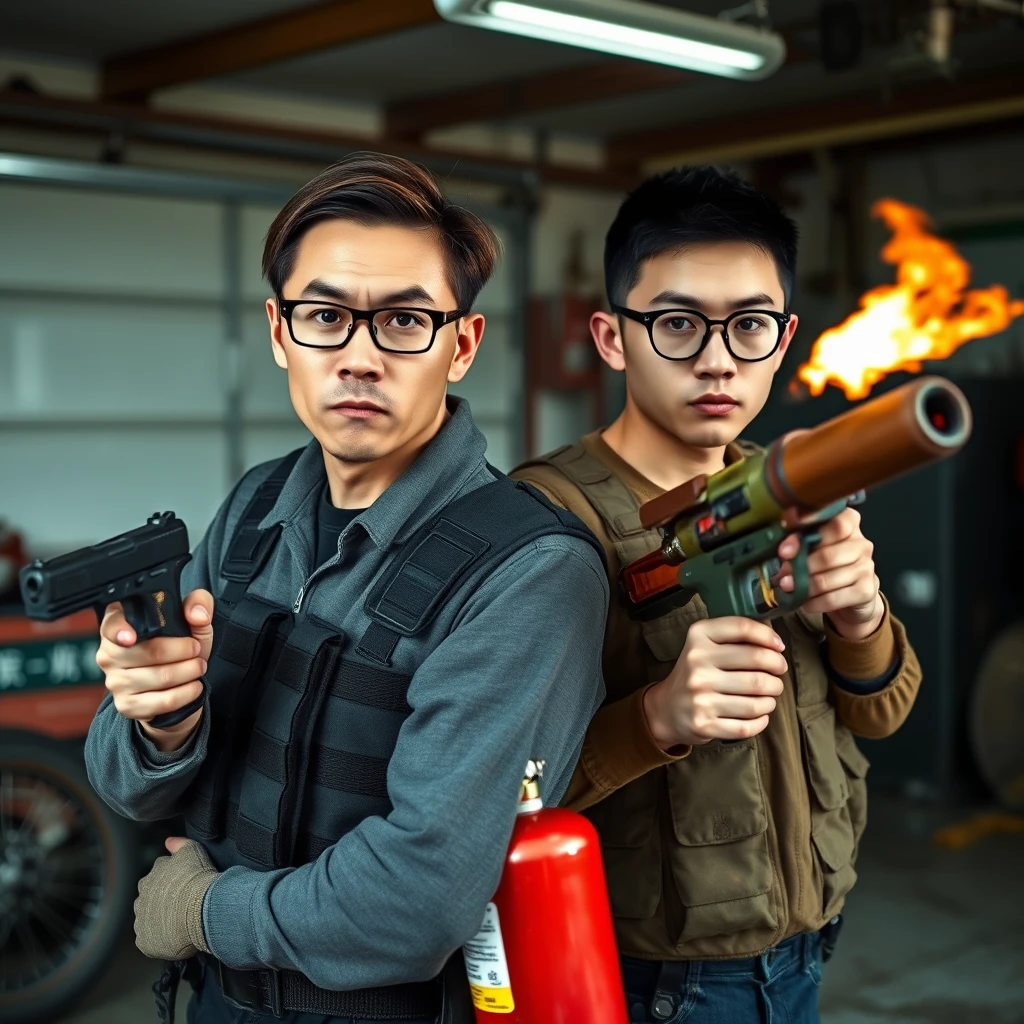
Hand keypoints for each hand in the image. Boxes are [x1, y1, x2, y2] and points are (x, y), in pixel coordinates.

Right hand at [96, 589, 214, 750]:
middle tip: (196, 651)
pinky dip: (186, 693)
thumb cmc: (179, 647)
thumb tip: (197, 614)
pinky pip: (162, 701)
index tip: (131, 637)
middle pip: (149, 652)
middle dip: (183, 651)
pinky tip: (194, 686)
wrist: (178, 683)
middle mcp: (110, 653)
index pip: (112, 624)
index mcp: (119, 625)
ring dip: (189, 672)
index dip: (120, 630)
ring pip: (159, 677)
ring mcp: (115, 681)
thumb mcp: (192, 620)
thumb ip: (198, 604)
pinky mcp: (127, 705)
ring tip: (198, 667)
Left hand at [134, 837, 217, 960]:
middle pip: (150, 902)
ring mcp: (141, 921)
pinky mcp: (145, 942)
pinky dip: (161, 940)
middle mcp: (141, 899)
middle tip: (182, 906)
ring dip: (161, 922)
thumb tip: (169, 841)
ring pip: (150, 922)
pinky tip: (176, 936)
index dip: (170, 886)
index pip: (155, 882)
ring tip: (181, 923)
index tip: (182, 888)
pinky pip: (152, 942)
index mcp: (149, 879)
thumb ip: (178, 844)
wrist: (202, 907)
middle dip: (162, 904)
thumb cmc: (198, 879)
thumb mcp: (191, 851)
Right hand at [643, 617, 787, 749]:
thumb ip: (735, 638)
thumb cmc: (696, 673)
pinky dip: (761, 721)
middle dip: (778, 668)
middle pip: (757, 663)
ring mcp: (700, 697)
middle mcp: (696, 664)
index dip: (768, 636)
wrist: (665, 708)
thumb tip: (776, 645)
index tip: (779, 647)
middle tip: (778, 674)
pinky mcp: (704, 724)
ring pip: (757, 699)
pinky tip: (760, 715)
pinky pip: (747, 726)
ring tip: (769, 696)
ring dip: (771, 698)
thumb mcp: (705, 645)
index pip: (742, 628)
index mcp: (698, 638)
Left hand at [776, 507, 882, 640]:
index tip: (784, 550)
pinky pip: (833, 598)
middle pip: (828, 555)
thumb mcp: (814, 547)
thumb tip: (783, 551)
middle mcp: (862, 544)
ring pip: (828, 579)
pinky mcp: (866, 591)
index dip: (807, 536)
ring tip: (788, 588)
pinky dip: (814, 603)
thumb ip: (800, 542)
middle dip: (800, 567)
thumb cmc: (827, 563)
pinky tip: (804, 603)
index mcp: (849, 524)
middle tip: (782, 575)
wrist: (852, 594)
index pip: (835, 523)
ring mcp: (867, 567)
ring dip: (804, 586)